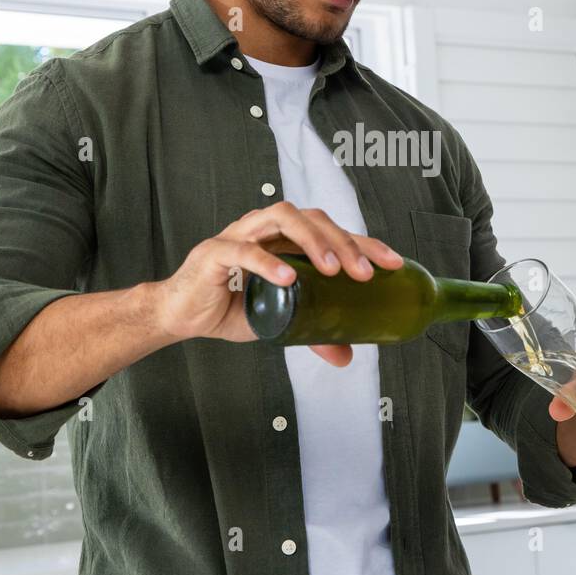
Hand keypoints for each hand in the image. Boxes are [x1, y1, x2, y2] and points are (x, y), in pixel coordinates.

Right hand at [151, 201, 402, 365]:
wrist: (182, 316)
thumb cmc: (231, 307)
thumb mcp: (281, 321)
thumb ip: (313, 332)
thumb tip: (347, 356)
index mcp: (286, 240)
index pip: (332, 231)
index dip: (365, 243)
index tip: (394, 264)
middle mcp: (266, 229)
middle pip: (312, 218)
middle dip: (343, 241)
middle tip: (365, 273)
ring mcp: (240, 235)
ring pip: (282, 218)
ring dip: (312, 240)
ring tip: (332, 269)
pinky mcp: (214, 253)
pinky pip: (242, 250)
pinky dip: (266, 262)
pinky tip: (287, 277)